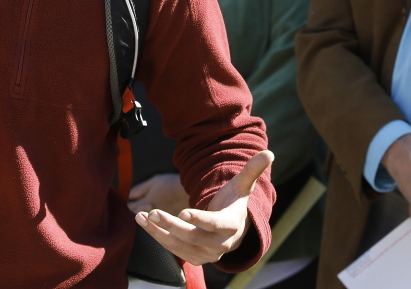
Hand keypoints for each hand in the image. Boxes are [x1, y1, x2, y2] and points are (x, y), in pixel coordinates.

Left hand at [135, 150, 272, 265]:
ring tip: (142, 216)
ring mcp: (206, 253)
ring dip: (159, 232)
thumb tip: (268, 152)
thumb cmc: (234, 203)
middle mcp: (220, 244)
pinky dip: (157, 237)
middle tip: (153, 213)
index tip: (184, 212)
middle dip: (172, 226)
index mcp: (231, 225)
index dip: (201, 220)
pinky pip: (173, 248)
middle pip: (193, 237)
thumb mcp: (243, 185)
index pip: (216, 224)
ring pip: (179, 245)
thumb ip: (252, 170)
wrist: (233, 229)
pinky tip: (144, 222)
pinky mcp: (194, 257)